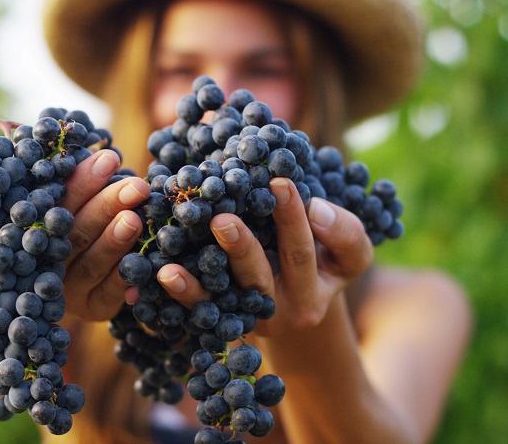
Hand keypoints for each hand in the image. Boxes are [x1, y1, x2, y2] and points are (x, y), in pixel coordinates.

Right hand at [58, 149, 150, 320]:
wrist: (86, 284)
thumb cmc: (86, 224)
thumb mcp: (79, 203)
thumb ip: (82, 184)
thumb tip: (104, 149)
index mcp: (39, 228)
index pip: (58, 202)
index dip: (82, 181)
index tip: (109, 157)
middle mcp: (48, 260)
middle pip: (75, 232)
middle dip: (105, 206)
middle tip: (135, 187)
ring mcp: (69, 289)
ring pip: (91, 264)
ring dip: (114, 241)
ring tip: (134, 219)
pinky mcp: (93, 308)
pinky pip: (111, 294)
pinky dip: (127, 277)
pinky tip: (145, 260)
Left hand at [130, 177, 372, 336]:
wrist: (302, 304)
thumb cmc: (326, 261)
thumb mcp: (348, 252)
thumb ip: (344, 231)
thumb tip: (315, 207)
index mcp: (313, 293)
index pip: (303, 253)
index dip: (293, 220)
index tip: (280, 184)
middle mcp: (277, 311)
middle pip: (259, 279)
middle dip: (241, 248)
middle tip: (222, 219)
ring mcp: (246, 320)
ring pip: (220, 301)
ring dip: (195, 284)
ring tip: (170, 268)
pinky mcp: (219, 324)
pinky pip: (197, 311)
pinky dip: (177, 295)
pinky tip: (159, 276)